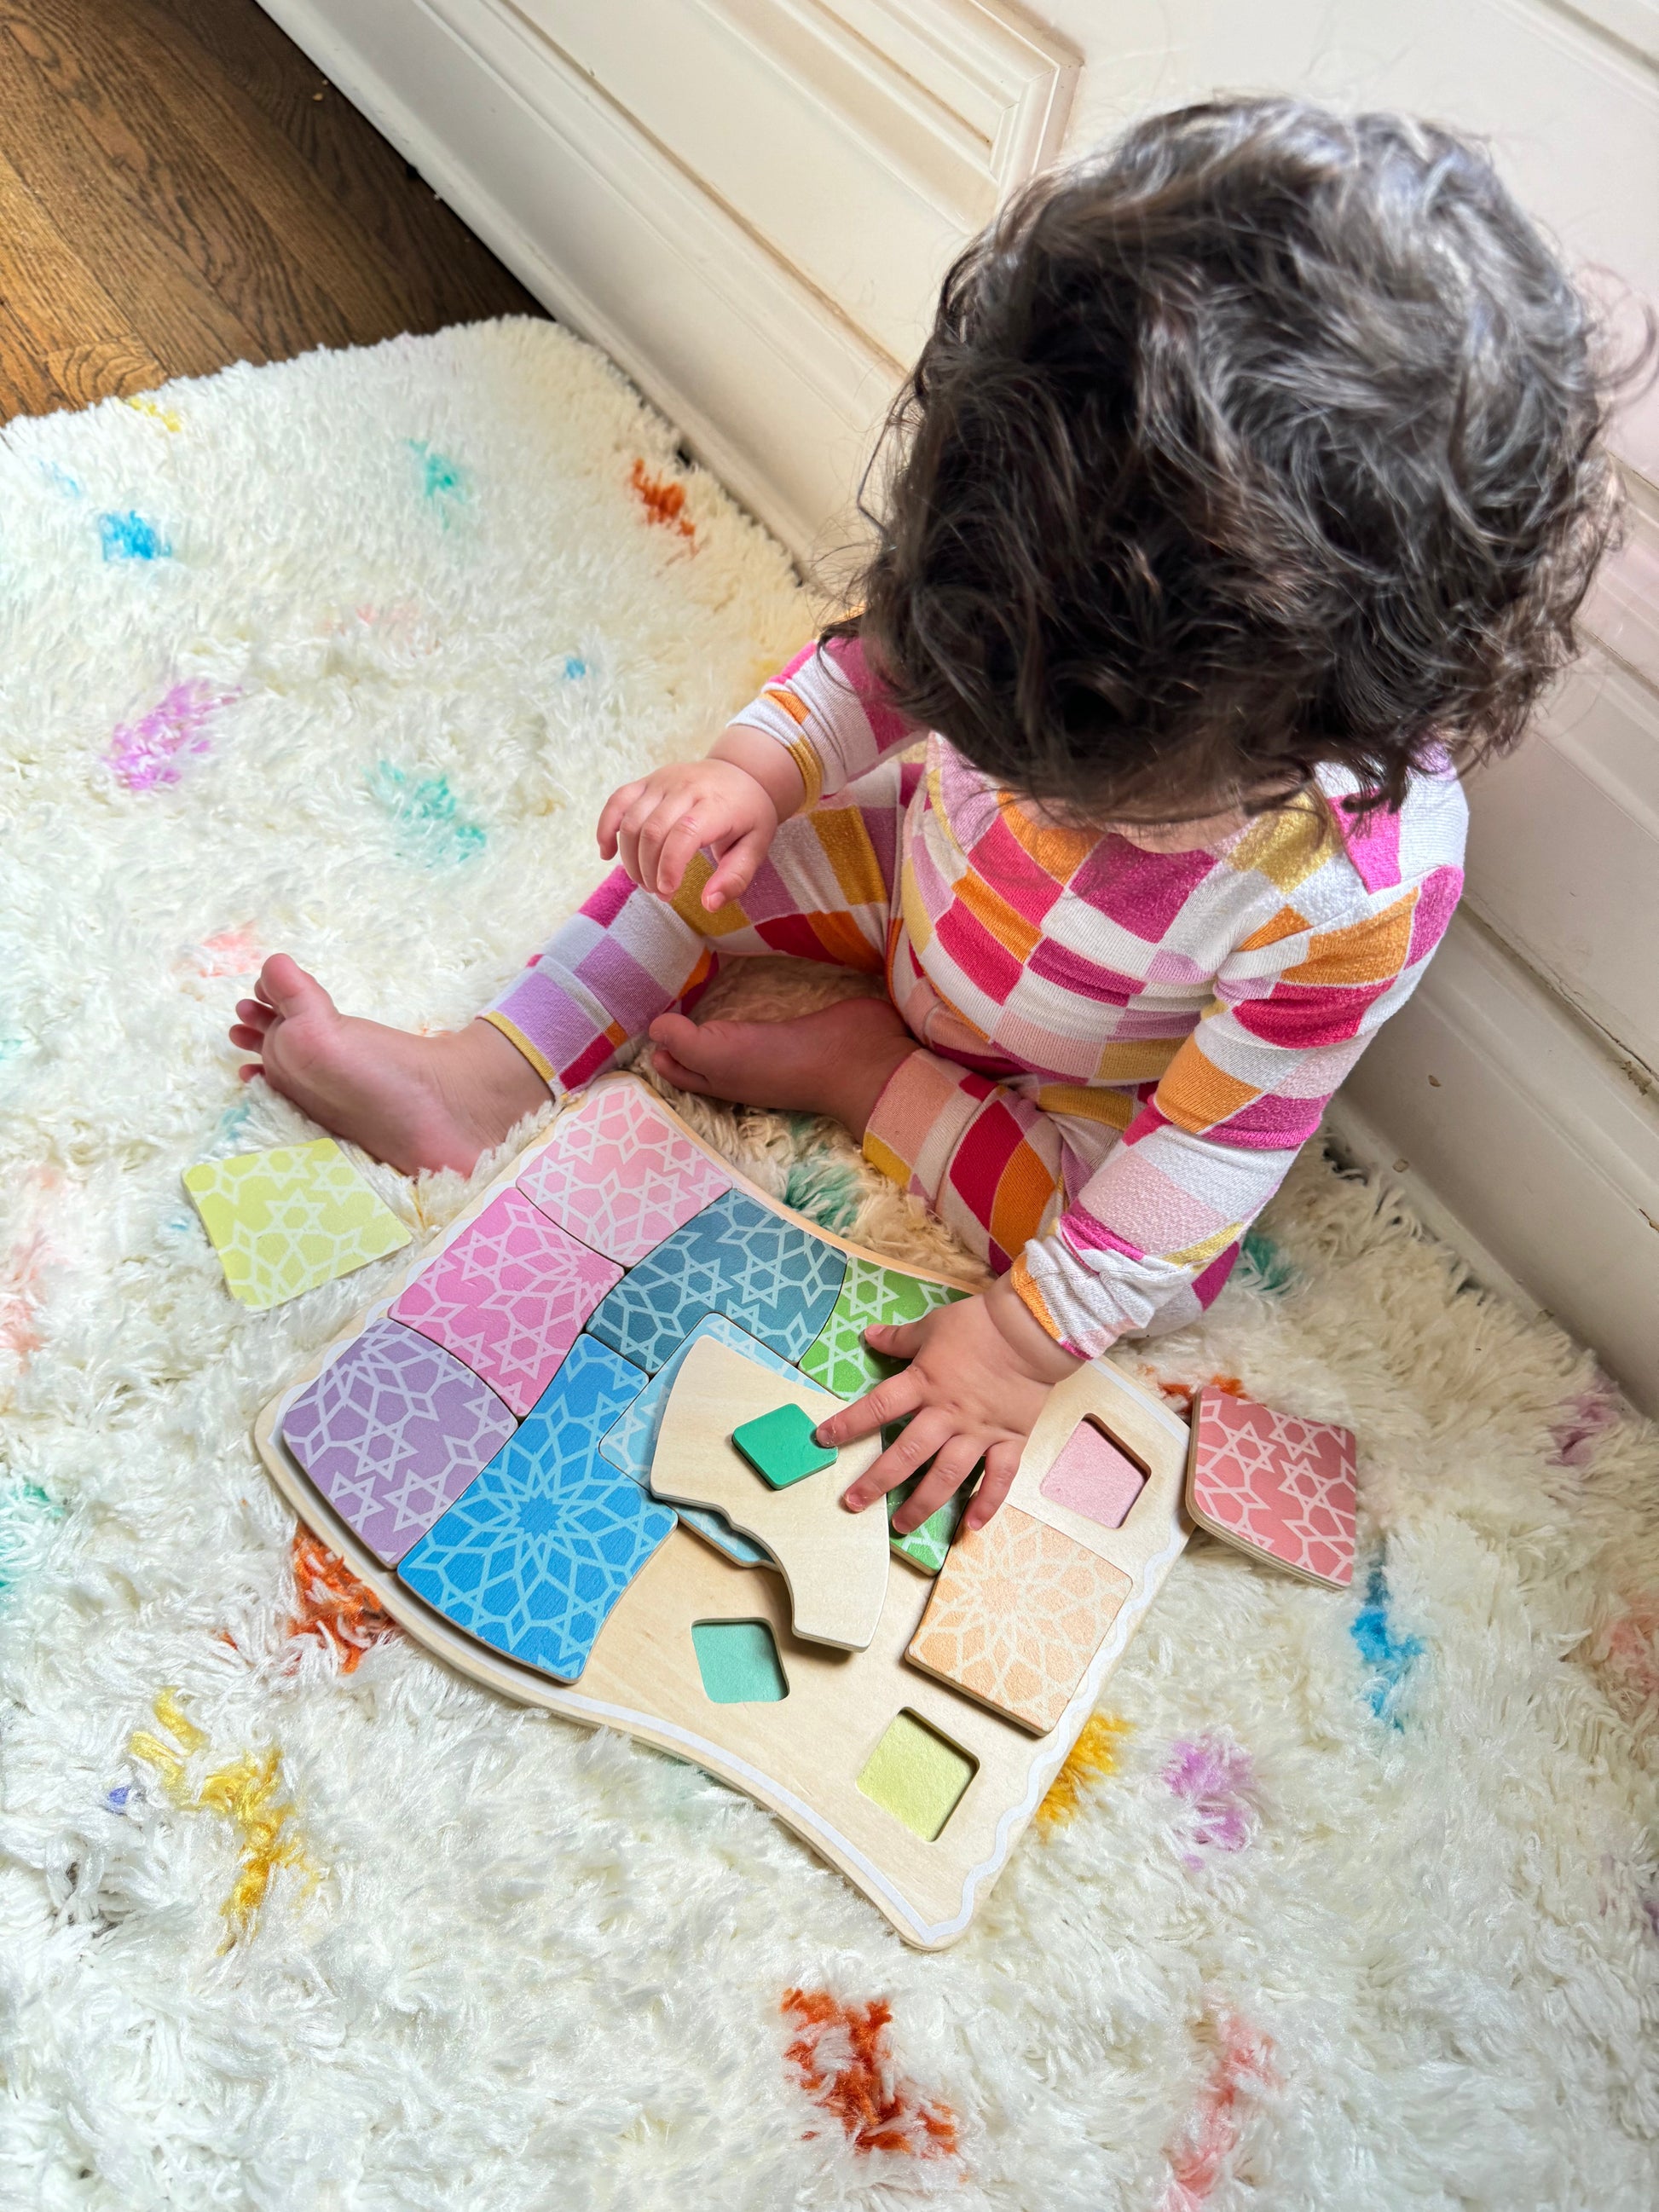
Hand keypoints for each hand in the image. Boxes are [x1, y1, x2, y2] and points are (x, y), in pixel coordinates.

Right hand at [598, 757, 778, 907]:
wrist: (742, 773)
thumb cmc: (749, 815)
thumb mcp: (756, 847)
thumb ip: (735, 877)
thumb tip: (709, 904)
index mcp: (716, 803)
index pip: (684, 832)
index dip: (670, 865)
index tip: (667, 892)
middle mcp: (685, 787)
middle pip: (652, 831)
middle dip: (648, 870)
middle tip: (659, 893)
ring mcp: (662, 781)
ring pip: (631, 821)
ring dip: (630, 858)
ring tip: (643, 881)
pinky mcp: (647, 781)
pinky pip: (617, 801)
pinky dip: (606, 828)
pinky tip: (607, 853)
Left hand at [816, 1278, 1084, 1533]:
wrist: (1031, 1329)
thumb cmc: (979, 1324)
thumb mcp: (932, 1326)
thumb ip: (899, 1339)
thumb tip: (869, 1336)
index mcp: (924, 1384)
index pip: (878, 1407)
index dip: (848, 1424)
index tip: (823, 1440)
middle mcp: (947, 1414)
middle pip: (906, 1454)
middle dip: (877, 1481)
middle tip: (853, 1503)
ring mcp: (979, 1432)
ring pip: (947, 1476)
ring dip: (922, 1504)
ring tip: (901, 1526)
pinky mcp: (1009, 1440)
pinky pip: (998, 1478)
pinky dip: (987, 1503)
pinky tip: (971, 1526)